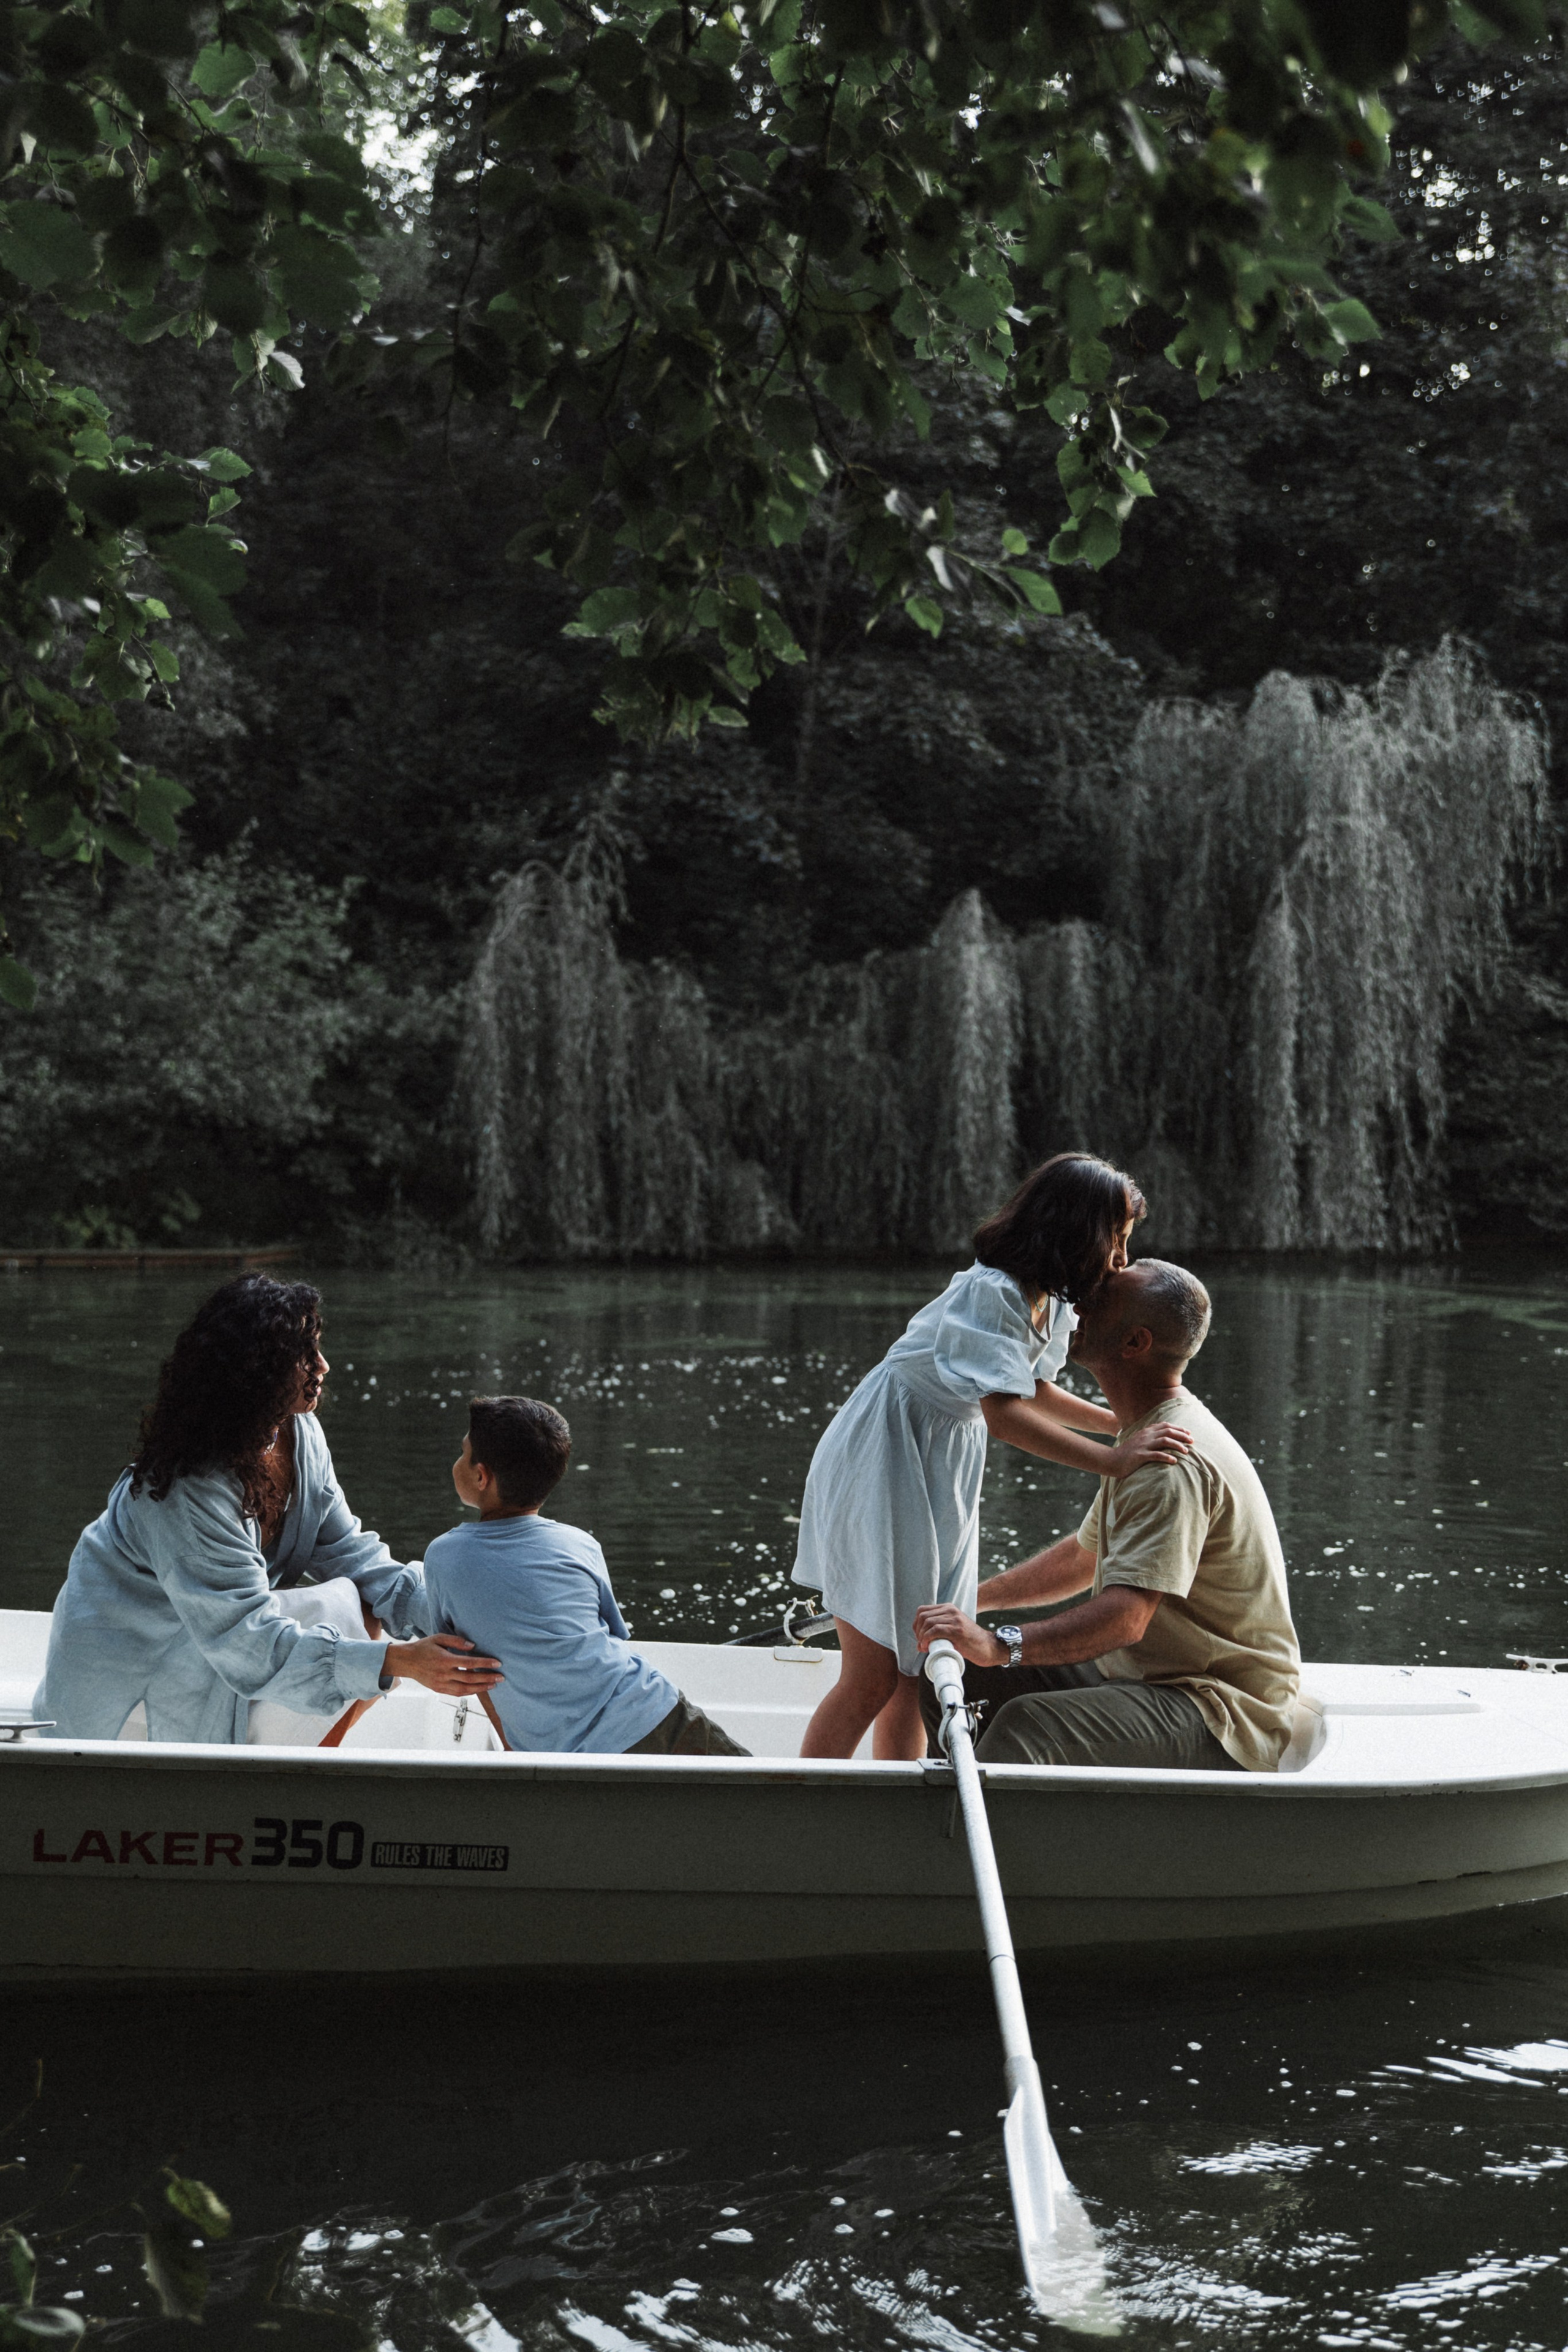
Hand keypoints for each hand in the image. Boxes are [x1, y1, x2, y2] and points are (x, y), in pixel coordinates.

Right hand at [384, 1633, 503, 1693]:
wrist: (406, 1661)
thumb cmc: (423, 1648)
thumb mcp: (438, 1638)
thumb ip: (456, 1641)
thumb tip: (473, 1646)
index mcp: (445, 1660)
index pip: (470, 1663)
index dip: (485, 1664)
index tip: (497, 1663)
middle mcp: (444, 1674)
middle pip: (470, 1678)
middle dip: (487, 1678)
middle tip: (501, 1677)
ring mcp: (441, 1684)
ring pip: (465, 1689)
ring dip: (481, 1688)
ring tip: (493, 1684)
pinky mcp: (439, 1689)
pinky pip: (457, 1693)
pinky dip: (469, 1692)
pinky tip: (478, 1689)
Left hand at [913, 1604, 1005, 1665]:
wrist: (988, 1647)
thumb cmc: (970, 1642)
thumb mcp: (954, 1628)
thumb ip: (941, 1627)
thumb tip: (922, 1637)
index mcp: (949, 1608)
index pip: (923, 1610)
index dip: (916, 1625)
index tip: (919, 1637)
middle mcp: (951, 1610)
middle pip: (923, 1616)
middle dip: (917, 1631)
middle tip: (921, 1644)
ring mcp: (955, 1619)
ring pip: (927, 1622)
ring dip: (921, 1636)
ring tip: (923, 1647)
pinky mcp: (957, 1630)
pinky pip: (935, 1630)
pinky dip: (926, 1638)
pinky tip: (927, 1647)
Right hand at [1104, 1422, 1193, 1476]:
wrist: (1112, 1460)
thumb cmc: (1127, 1453)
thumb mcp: (1139, 1441)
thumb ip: (1150, 1437)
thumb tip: (1164, 1437)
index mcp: (1146, 1431)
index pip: (1165, 1425)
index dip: (1179, 1428)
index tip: (1189, 1433)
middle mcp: (1145, 1436)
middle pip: (1168, 1431)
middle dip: (1182, 1435)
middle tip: (1192, 1441)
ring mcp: (1143, 1445)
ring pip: (1164, 1441)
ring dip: (1177, 1445)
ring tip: (1186, 1452)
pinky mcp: (1140, 1456)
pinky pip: (1156, 1455)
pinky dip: (1167, 1457)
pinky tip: (1174, 1461)